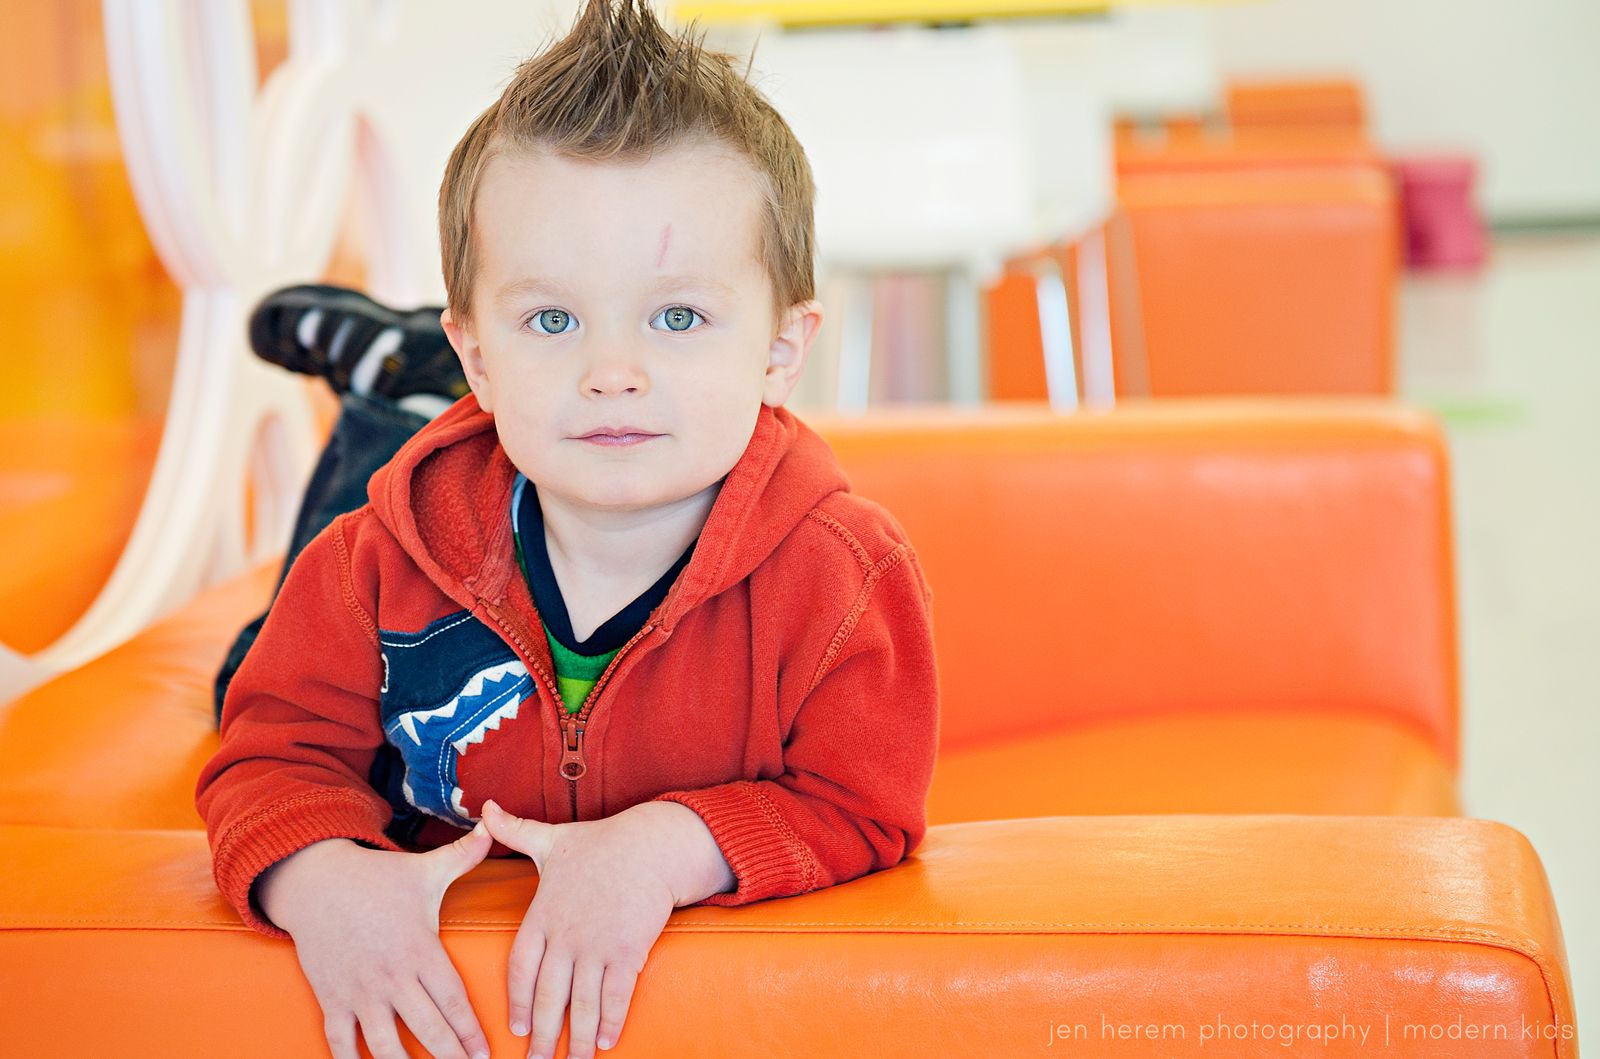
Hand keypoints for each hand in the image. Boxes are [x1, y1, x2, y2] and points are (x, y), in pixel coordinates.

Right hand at [257, 827, 494, 1058]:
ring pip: (384, 1044)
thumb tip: (494, 825)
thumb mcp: (425, 869)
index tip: (485, 1054)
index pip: (452, 1000)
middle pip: (426, 1028)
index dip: (469, 1031)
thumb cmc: (379, 880)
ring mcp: (359, 990)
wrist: (316, 883)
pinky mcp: (332, 998)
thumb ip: (465, 855)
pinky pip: (340, 1041)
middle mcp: (391, 976)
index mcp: (419, 949)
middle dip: (448, 1055)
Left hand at [480, 798, 705, 1058]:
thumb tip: (484, 807)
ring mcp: (596, 946)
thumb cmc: (601, 844)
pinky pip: (615, 994)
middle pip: (547, 997)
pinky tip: (605, 1041)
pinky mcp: (627, 951)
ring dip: (575, 1039)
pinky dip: (609, 1020)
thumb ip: (514, 830)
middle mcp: (565, 936)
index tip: (517, 1028)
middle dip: (541, 1037)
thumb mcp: (552, 839)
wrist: (651, 845)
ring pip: (579, 1003)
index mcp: (542, 915)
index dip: (518, 1001)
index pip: (520, 968)